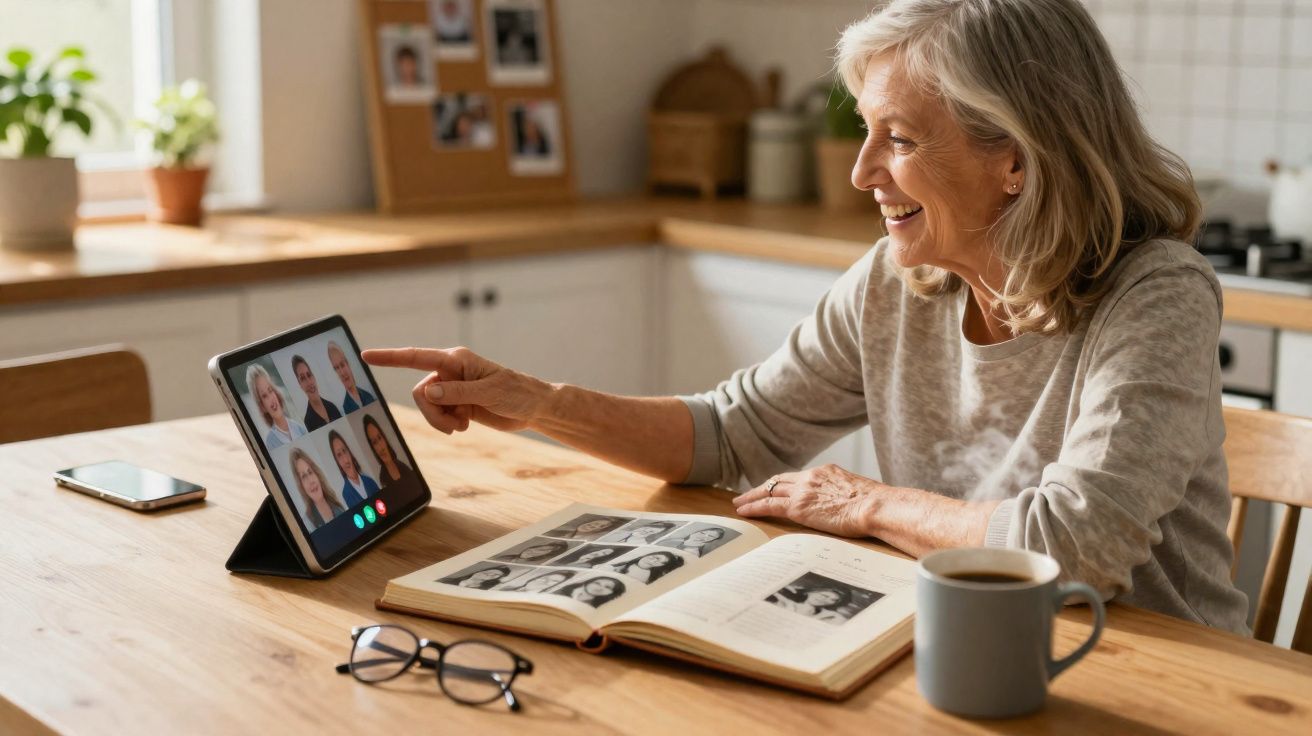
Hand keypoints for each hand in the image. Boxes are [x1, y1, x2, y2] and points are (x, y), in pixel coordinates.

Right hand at [361, 347, 552, 433]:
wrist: (533, 408)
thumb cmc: (516, 393)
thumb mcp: (488, 393)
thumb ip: (456, 393)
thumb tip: (428, 392)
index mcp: (456, 360)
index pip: (416, 357)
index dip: (390, 357)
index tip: (366, 355)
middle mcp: (451, 371)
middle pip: (420, 392)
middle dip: (431, 413)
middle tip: (453, 426)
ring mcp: (453, 388)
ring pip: (427, 406)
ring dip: (441, 420)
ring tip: (462, 426)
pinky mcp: (457, 403)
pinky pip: (438, 415)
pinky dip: (448, 423)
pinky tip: (466, 424)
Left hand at [732, 464, 882, 537]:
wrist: (875, 506)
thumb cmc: (875, 505)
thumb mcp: (859, 493)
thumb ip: (845, 496)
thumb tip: (850, 506)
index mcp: (826, 472)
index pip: (798, 477)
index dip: (783, 483)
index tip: (775, 487)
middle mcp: (811, 477)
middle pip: (779, 480)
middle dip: (762, 487)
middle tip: (747, 494)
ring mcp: (803, 491)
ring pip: (769, 491)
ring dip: (751, 497)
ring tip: (739, 503)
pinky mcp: (798, 507)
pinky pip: (769, 505)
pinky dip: (754, 507)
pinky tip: (743, 512)